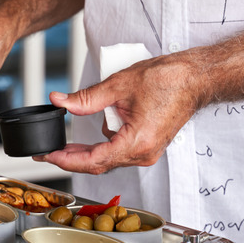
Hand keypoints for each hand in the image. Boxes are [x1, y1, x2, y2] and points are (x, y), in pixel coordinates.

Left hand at [34, 51, 208, 173]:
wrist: (196, 78)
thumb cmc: (169, 80)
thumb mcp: (119, 86)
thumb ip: (86, 98)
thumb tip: (61, 101)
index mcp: (136, 143)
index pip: (93, 161)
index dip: (66, 160)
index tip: (48, 155)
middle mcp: (142, 154)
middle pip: (98, 164)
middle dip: (71, 158)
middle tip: (47, 152)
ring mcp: (146, 152)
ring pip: (107, 159)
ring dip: (85, 152)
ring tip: (64, 143)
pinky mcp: (147, 146)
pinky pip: (118, 152)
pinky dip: (101, 146)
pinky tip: (89, 135)